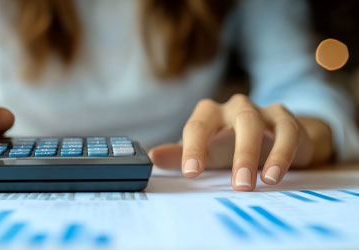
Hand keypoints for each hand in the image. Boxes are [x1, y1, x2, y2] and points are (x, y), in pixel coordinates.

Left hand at [149, 94, 332, 190]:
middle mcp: (235, 107)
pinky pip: (287, 132)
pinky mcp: (287, 120)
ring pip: (259, 124)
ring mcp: (262, 111)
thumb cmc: (230, 146)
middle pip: (237, 121)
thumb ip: (179, 156)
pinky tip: (275, 176)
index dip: (193, 148)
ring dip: (260, 153)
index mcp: (210, 114)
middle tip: (238, 186)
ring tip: (260, 183)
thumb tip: (152, 157)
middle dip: (238, 153)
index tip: (191, 173)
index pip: (197, 126)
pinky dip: (283, 154)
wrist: (271, 140)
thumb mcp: (205, 153)